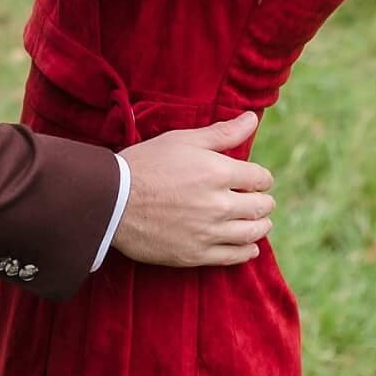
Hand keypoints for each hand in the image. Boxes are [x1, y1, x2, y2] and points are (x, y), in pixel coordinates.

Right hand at [110, 113, 274, 267]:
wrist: (112, 200)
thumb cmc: (145, 164)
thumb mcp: (183, 140)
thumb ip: (222, 132)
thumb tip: (253, 118)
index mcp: (218, 172)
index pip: (259, 178)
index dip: (260, 178)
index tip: (255, 180)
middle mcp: (219, 204)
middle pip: (260, 206)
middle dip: (263, 201)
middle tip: (259, 200)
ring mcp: (208, 232)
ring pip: (251, 233)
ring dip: (261, 226)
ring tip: (259, 222)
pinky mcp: (196, 254)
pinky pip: (234, 256)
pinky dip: (247, 251)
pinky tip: (249, 247)